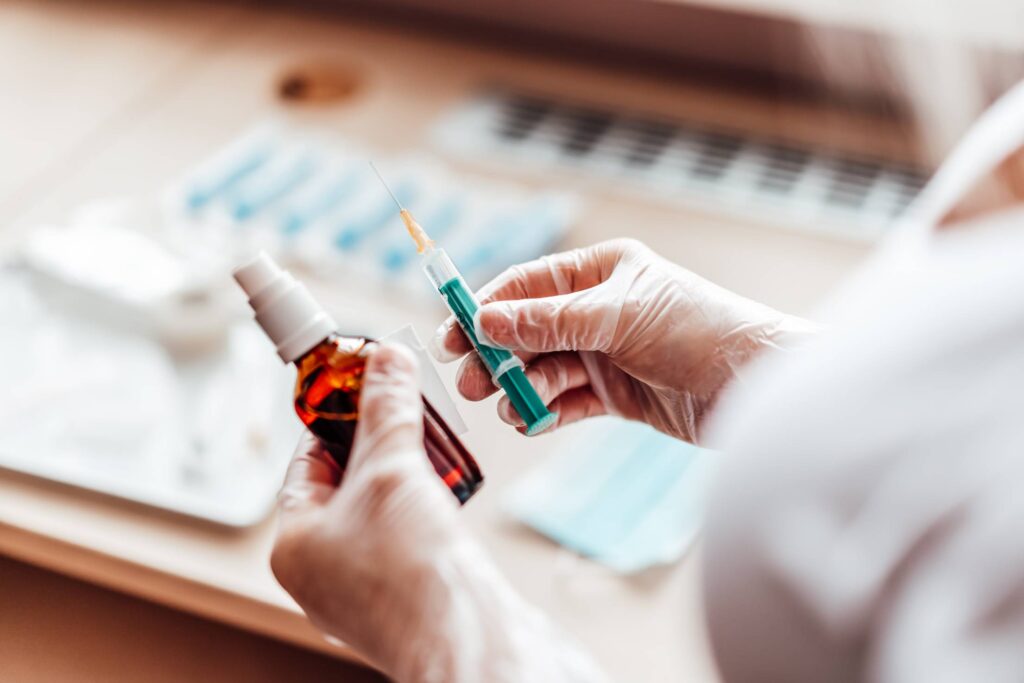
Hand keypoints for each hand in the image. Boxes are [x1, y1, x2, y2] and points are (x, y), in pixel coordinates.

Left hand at [271, 343, 605, 681]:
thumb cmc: (413, 573)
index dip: (337, 420)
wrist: (469, 638)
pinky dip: (423, 513)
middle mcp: (322, 574)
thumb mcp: (393, 469)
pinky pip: (404, 542)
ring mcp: (362, 593)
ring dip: (405, 479)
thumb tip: (385, 361)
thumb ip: (388, 409)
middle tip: (405, 415)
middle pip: (345, 488)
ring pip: (377, 515)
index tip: (363, 391)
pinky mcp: (403, 601)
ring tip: (432, 451)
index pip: (306, 463)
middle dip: (380, 448)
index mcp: (294, 546)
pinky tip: (447, 496)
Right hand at [433, 238, 813, 442]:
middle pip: (528, 330)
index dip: (487, 308)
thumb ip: (548, 321)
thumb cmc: (699, 331)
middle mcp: (599, 309)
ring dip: (521, 388)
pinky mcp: (617, 394)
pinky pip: (567, 402)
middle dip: (498, 355)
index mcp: (601, 271)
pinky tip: (531, 422)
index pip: (528, 284)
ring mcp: (607, 353)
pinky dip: (546, 412)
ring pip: (544, 369)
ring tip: (510, 406)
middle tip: (472, 381)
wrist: (758, 387)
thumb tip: (484, 320)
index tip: (453, 334)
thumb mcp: (618, 318)